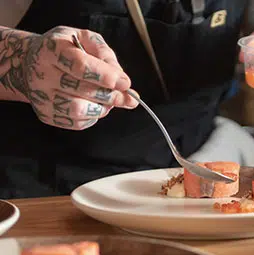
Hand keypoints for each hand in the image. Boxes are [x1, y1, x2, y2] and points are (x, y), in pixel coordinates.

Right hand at [14, 26, 137, 129]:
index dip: (106, 76)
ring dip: (103, 108)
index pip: (80, 65)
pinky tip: (95, 106)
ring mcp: (41, 96)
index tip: (125, 83)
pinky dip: (93, 117)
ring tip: (109, 101)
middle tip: (128, 97)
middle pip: (82, 90)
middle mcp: (42, 73)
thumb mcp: (85, 39)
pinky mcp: (46, 114)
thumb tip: (121, 78)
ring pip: (79, 110)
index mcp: (52, 49)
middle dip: (112, 96)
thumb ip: (104, 54)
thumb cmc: (65, 49)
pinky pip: (77, 122)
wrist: (30, 62)